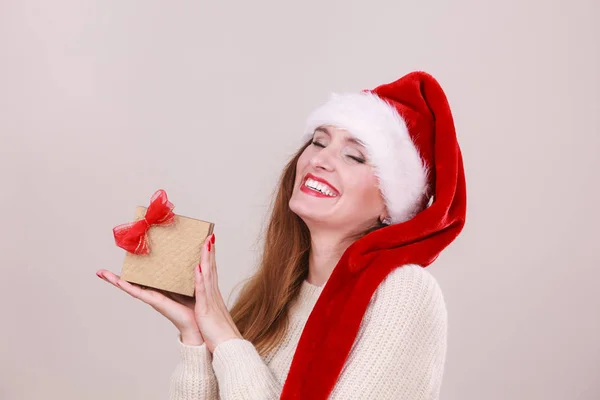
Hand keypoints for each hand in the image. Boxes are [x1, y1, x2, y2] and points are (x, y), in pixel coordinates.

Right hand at [95, 269, 204, 345]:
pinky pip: (138, 293)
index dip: (130, 272)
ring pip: (130, 287)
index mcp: (159, 289)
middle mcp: (152, 293)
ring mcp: (151, 298)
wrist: (197, 323)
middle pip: (131, 283)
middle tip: (100, 271)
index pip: (142, 278)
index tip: (118, 264)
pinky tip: (119, 281)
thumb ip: (185, 273)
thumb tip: (190, 258)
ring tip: (102, 274)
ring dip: (115, 281)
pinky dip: (127, 287)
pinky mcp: (154, 301)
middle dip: (115, 278)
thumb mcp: (187, 285)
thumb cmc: (194, 304)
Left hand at [195, 233, 242, 352]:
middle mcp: (213, 295)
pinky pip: (203, 291)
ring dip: (207, 258)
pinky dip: (201, 278)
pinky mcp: (206, 309)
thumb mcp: (210, 316)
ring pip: (209, 275)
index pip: (212, 272)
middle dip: (209, 251)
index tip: (208, 243)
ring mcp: (211, 300)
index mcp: (213, 296)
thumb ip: (207, 306)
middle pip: (212, 268)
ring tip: (205, 243)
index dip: (210, 257)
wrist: (228, 347)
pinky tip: (198, 266)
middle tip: (208, 236)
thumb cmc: (218, 335)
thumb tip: (203, 302)